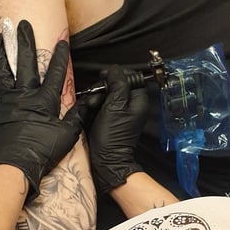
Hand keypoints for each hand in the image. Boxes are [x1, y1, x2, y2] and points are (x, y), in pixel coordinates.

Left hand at [0, 20, 85, 195]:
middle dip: (26, 41)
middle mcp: (26, 96)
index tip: (63, 40)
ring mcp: (9, 100)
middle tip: (23, 23)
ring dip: (4, 50)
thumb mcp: (67, 135)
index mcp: (45, 101)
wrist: (14, 165)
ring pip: (6, 69)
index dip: (61, 56)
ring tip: (0, 34)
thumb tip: (87, 103)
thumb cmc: (43, 152)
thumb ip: (76, 116)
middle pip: (27, 62)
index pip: (56, 73)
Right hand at [87, 65, 148, 195]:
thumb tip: (114, 69)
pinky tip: (90, 112)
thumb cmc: (112, 137)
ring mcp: (120, 112)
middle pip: (116, 84)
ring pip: (106, 94)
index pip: (129, 76)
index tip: (103, 78)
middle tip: (96, 97)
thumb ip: (118, 84)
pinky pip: (102, 105)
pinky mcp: (110, 118)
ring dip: (96, 97)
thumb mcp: (115, 105)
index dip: (115, 75)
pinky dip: (94, 106)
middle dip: (102, 88)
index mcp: (138, 100)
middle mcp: (131, 105)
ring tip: (92, 107)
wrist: (105, 159)